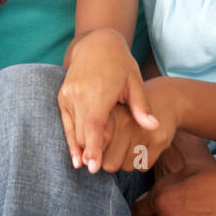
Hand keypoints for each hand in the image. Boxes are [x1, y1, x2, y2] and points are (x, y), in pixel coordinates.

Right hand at [60, 30, 157, 172]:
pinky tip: (76, 156)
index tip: (95, 167)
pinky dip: (70, 139)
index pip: (93, 124)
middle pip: (82, 131)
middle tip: (97, 171)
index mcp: (99, 91)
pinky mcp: (62, 96)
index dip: (93, 147)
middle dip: (88, 151)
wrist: (95, 44)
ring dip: (79, 147)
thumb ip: (141, 106)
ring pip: (72, 129)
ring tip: (86, 166)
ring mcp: (68, 95)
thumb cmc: (120, 63)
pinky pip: (65, 122)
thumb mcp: (135, 81)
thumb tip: (154, 127)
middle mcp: (79, 93)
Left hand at [98, 98, 176, 173]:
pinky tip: (144, 146)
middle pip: (109, 164)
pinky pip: (143, 166)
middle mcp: (125, 122)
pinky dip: (142, 162)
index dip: (96, 154)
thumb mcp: (111, 115)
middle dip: (112, 160)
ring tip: (132, 144)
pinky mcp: (159, 139)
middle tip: (118, 147)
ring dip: (127, 161)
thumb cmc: (128, 112)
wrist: (164, 98)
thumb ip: (95, 137)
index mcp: (109, 114)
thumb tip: (84, 162)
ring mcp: (143, 131)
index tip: (101, 150)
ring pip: (126, 166)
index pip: (95, 150)